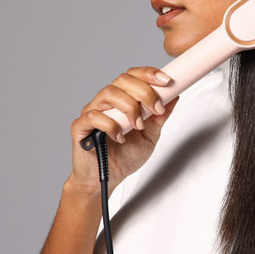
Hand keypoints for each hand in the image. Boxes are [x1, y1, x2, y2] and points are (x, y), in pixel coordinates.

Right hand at [67, 67, 178, 194]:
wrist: (107, 179)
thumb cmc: (125, 156)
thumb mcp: (150, 136)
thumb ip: (159, 117)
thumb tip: (173, 97)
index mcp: (122, 99)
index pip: (133, 76)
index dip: (149, 74)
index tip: (166, 81)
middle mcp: (106, 102)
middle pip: (122, 81)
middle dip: (144, 92)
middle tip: (156, 109)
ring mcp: (92, 112)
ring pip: (108, 94)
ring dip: (129, 107)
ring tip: (138, 126)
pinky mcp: (80, 127)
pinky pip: (93, 116)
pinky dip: (110, 125)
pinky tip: (120, 137)